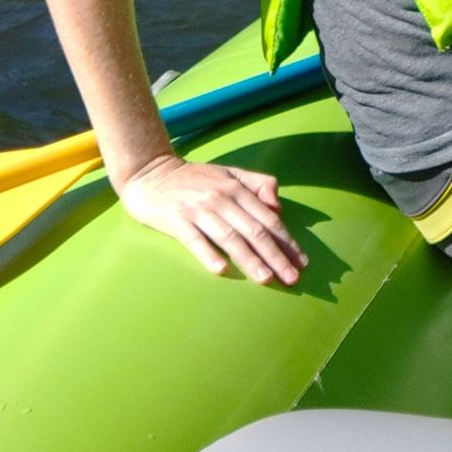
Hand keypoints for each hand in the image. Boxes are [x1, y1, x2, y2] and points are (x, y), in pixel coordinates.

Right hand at [117, 152, 307, 285]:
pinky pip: (194, 239)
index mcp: (238, 189)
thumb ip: (258, 184)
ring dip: (250, 259)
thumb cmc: (194, 178)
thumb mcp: (230, 173)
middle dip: (276, 256)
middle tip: (292, 278)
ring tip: (266, 279)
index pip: (269, 219)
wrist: (150, 172)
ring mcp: (198, 209)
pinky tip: (221, 270)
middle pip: (255, 231)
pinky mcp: (175, 219)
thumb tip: (278, 205)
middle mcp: (222, 199)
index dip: (287, 241)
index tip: (301, 262)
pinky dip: (208, 254)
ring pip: (230, 237)